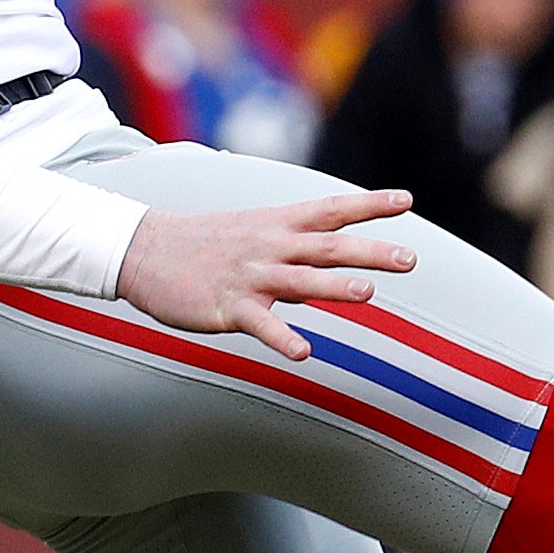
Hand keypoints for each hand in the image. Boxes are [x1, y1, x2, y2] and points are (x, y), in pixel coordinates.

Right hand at [113, 190, 419, 359]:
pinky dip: (282, 338)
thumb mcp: (258, 231)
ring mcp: (250, 277)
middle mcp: (271, 247)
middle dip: (370, 251)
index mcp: (279, 224)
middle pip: (327, 247)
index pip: (331, 209)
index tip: (406, 199)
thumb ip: (302, 245)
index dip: (369, 204)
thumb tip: (344, 260)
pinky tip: (304, 353)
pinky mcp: (228, 307)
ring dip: (333, 288)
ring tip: (369, 293)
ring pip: (299, 282)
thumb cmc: (208, 244)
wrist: (143, 251)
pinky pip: (260, 325)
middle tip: (410, 258)